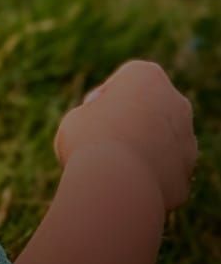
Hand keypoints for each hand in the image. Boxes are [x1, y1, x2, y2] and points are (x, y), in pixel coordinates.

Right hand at [55, 59, 196, 213]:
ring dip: (140, 150)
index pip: (124, 81)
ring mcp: (186, 139)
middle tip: (98, 143)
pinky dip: (146, 178)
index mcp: (146, 76)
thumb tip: (101, 133)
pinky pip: (161, 172)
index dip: (102, 100)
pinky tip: (124, 187)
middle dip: (128, 123)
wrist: (118, 187)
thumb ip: (94, 119)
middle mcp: (175, 102)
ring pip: (158, 141)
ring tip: (109, 170)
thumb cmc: (89, 142)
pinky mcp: (185, 173)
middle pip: (147, 109)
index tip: (88, 118)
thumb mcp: (77, 120)